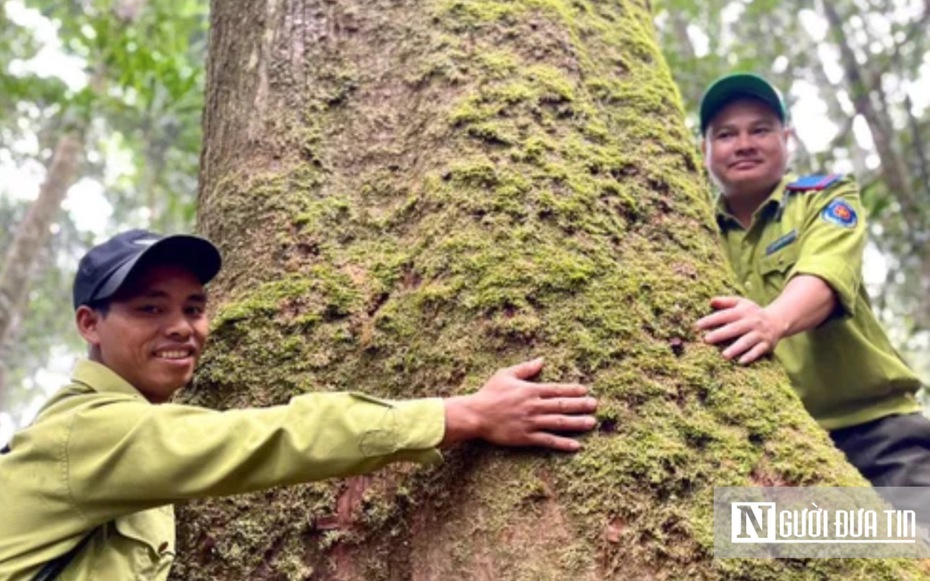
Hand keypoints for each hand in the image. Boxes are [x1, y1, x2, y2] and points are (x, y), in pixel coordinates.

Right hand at [441, 358, 597, 450]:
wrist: (476, 415)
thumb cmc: (489, 393)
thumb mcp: (505, 374)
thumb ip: (525, 368)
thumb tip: (542, 360)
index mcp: (530, 390)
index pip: (556, 389)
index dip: (572, 390)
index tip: (585, 390)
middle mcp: (534, 406)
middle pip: (562, 405)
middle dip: (580, 405)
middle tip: (595, 405)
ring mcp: (531, 422)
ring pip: (559, 423)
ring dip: (577, 423)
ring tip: (592, 422)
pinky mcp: (526, 437)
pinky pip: (548, 440)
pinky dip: (562, 443)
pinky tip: (576, 445)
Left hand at [695, 296, 787, 363]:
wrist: (778, 321)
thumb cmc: (752, 313)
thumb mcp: (741, 303)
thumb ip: (726, 302)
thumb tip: (710, 301)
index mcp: (743, 311)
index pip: (725, 315)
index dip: (711, 320)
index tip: (697, 325)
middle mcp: (752, 322)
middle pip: (734, 328)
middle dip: (720, 334)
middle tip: (706, 340)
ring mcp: (760, 334)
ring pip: (747, 341)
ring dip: (735, 348)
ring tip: (724, 355)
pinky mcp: (767, 344)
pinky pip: (758, 351)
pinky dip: (750, 356)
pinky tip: (741, 362)